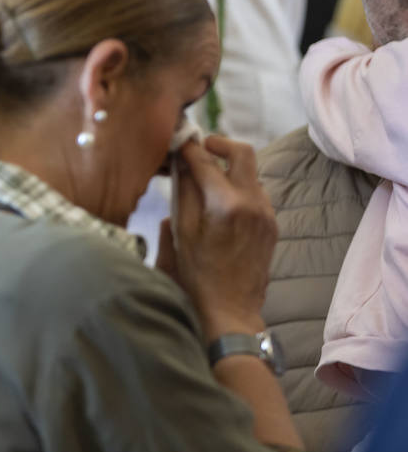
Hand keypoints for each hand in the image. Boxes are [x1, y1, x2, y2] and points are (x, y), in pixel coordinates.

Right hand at [160, 136, 275, 339]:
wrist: (230, 309)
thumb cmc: (198, 275)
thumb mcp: (181, 231)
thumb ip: (183, 192)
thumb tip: (181, 164)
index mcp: (225, 204)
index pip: (206, 160)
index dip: (189, 147)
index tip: (179, 142)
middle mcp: (252, 203)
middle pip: (242, 152)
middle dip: (219, 144)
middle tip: (201, 147)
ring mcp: (266, 213)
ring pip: (250, 174)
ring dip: (229, 169)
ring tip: (206, 181)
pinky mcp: (272, 224)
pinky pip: (256, 194)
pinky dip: (238, 189)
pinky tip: (220, 204)